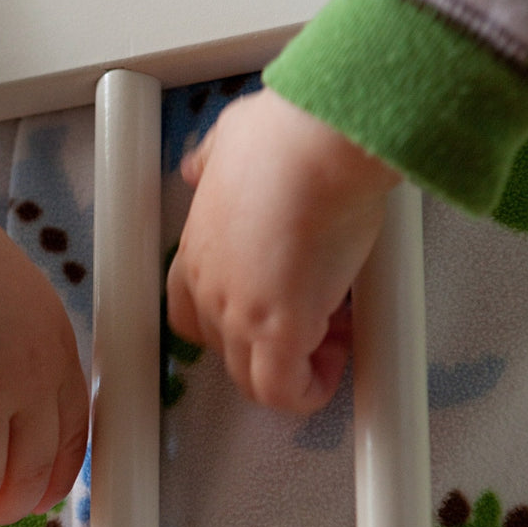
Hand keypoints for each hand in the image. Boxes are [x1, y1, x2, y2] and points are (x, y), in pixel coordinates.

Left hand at [166, 88, 400, 412]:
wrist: (318, 140)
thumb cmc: (287, 133)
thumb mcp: (228, 140)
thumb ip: (213, 160)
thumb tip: (200, 165)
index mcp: (198, 249)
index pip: (191, 312)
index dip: (232, 321)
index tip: (277, 304)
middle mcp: (209, 287)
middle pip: (225, 349)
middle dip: (275, 343)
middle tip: (323, 315)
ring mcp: (239, 312)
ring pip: (252, 377)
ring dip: (296, 367)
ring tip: (336, 335)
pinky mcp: (279, 329)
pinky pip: (282, 392)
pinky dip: (309, 390)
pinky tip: (336, 360)